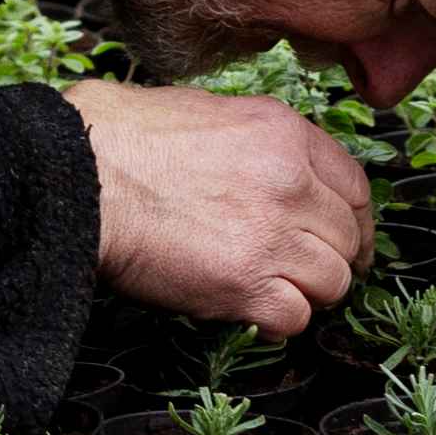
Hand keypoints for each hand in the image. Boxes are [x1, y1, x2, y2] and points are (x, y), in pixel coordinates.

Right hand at [67, 78, 369, 337]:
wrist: (81, 173)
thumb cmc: (120, 138)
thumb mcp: (207, 113)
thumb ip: (254, 143)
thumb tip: (264, 169)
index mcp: (284, 133)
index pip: (354, 186)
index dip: (352, 222)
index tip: (345, 240)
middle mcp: (290, 182)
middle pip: (346, 238)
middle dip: (331, 261)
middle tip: (306, 276)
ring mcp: (272, 234)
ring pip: (331, 282)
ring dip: (305, 293)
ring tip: (270, 291)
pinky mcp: (244, 284)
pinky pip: (294, 318)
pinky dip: (276, 321)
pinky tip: (247, 309)